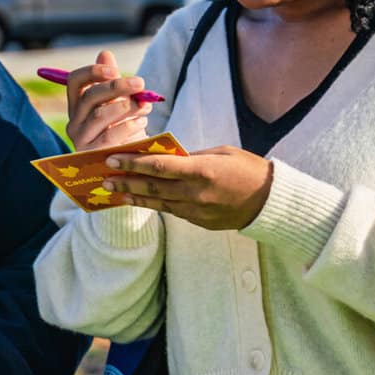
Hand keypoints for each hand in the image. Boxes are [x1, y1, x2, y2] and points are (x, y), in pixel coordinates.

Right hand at [65, 50, 154, 151]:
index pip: (75, 81)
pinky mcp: (94, 156)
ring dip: (127, 106)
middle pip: (90, 97)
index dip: (92, 71)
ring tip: (145, 106)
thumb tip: (105, 53)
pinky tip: (142, 122)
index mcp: (78, 106)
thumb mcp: (118, 103)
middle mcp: (74, 122)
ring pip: (100, 115)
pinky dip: (129, 125)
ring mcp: (82, 140)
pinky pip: (111, 136)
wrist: (128, 164)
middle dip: (117, 86)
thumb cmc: (123, 130)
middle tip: (141, 83)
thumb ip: (111, 81)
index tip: (115, 70)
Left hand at [102, 146, 273, 230]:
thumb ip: (191, 156)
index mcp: (201, 171)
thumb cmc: (247, 169)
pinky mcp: (199, 222)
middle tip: (104, 178)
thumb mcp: (221, 152)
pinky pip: (172, 211)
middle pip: (153, 187)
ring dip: (135, 196)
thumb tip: (166, 156)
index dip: (133, 163)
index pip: (159, 166)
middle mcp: (195, 193)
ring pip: (158, 203)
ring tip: (115, 192)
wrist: (269, 201)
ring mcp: (196, 211)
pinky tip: (140, 199)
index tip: (114, 159)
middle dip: (126, 181)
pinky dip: (154, 204)